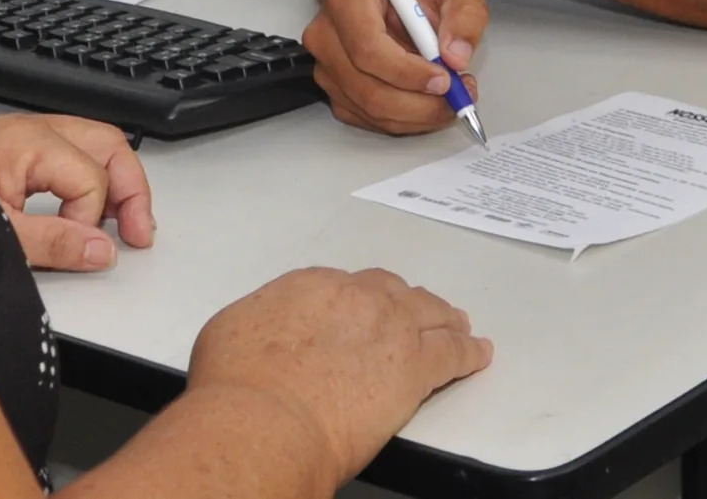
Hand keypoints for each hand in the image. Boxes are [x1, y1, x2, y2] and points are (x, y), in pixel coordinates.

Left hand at [0, 113, 154, 270]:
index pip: (89, 176)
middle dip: (131, 188)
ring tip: (125, 225)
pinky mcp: (16, 151)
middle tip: (140, 233)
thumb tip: (103, 251)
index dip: (92, 217)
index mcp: (27, 141)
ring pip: (95, 144)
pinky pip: (72, 154)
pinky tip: (91, 211)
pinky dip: (92, 181)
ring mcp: (24, 137)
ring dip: (115, 182)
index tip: (83, 248)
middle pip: (108, 143)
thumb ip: (54, 242)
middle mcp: (30, 129)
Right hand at [189, 268, 491, 484]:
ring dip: (443, 318)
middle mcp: (355, 297)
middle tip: (415, 311)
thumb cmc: (234, 386)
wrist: (260, 420)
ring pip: (429, 314)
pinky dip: (468, 352)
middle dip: (405, 302)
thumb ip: (259, 322)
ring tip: (456, 323)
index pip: (346, 287)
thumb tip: (262, 335)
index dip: (358, 301)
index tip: (361, 313)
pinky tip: (478, 353)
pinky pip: (452, 354)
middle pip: (392, 292)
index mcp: (311, 286)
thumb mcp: (228, 333)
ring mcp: (390, 329)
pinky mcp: (413, 369)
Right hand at [301, 0, 488, 135]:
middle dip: (419, 104)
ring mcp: (327, 64)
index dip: (408, 73)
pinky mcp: (336, 88)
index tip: (445, 80)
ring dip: (417, 115)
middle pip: (367, 88)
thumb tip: (456, 56)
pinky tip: (428, 101)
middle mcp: (326, 32)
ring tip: (452, 97)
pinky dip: (405, 120)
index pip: (368, 48)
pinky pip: (369, 119)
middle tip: (459, 98)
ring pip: (370, 109)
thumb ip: (465, 14)